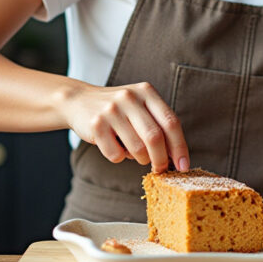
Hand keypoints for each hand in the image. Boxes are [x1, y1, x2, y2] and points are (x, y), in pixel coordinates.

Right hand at [56, 81, 189, 172]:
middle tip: (160, 169)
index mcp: (146, 92)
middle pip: (155, 138)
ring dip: (138, 158)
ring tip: (130, 149)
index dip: (180, 147)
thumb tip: (178, 159)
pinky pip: (116, 155)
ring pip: (137, 149)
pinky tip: (112, 145)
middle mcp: (129, 97)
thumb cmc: (118, 111)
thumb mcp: (140, 108)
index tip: (183, 166)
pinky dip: (119, 157)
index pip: (171, 122)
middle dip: (161, 160)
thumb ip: (159, 126)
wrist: (79, 101)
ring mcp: (111, 110)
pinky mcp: (96, 124)